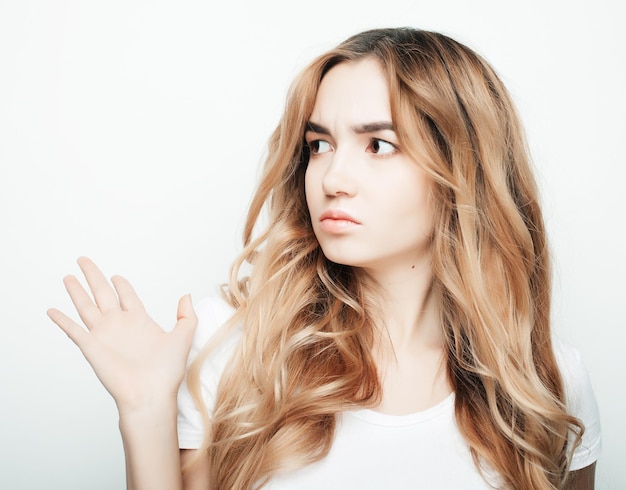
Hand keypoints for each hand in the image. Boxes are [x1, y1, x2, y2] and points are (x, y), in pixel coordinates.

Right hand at [47, 257, 196, 414]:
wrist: (150, 394)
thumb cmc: (167, 372)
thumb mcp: (183, 337)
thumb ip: (186, 316)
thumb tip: (187, 295)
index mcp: (140, 320)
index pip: (127, 296)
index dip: (121, 284)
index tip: (116, 276)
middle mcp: (119, 324)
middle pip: (102, 293)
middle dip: (94, 275)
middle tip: (84, 260)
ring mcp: (104, 335)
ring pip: (86, 306)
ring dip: (76, 291)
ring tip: (68, 276)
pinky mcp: (91, 347)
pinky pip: (73, 330)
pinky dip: (62, 320)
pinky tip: (52, 310)